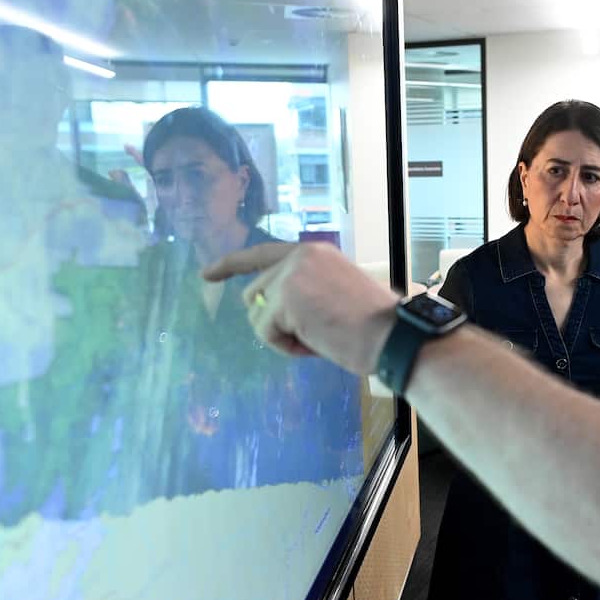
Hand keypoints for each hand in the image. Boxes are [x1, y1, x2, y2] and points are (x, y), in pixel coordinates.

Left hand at [202, 242, 398, 375]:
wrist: (392, 334)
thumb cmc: (373, 324)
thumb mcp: (335, 293)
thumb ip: (303, 290)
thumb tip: (267, 309)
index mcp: (314, 252)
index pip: (262, 254)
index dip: (231, 265)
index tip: (206, 275)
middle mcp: (299, 256)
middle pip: (255, 293)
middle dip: (274, 321)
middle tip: (312, 335)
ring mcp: (290, 275)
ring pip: (258, 315)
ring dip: (282, 335)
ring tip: (319, 338)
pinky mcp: (284, 298)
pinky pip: (265, 332)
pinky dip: (286, 346)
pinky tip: (315, 344)